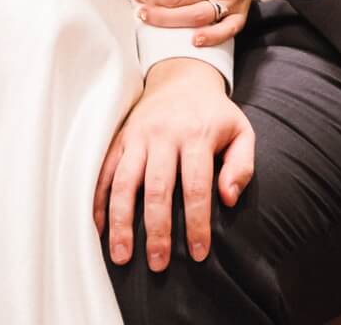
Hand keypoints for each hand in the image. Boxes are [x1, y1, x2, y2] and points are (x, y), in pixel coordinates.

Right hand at [94, 58, 254, 268]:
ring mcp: (138, 136)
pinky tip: (98, 229)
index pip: (196, 186)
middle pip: (157, 188)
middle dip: (156, 230)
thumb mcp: (240, 131)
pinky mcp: (120, 137)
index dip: (196, 222)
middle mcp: (164, 135)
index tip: (197, 253)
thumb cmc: (214, 114)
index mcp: (197, 135)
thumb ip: (242, 165)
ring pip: (125, 181)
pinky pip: (104, 171)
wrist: (182, 75)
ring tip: (121, 256)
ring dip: (121, 221)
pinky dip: (98, 200)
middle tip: (157, 265)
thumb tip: (229, 199)